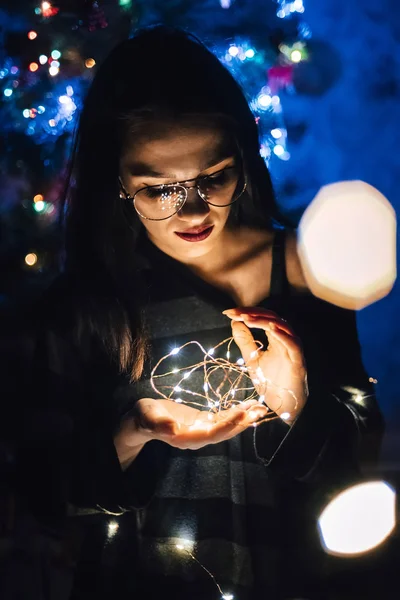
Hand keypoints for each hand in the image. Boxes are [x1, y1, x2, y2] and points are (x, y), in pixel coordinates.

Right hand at [115, 398, 266, 466]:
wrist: (142, 420)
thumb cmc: (143, 417)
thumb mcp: (147, 417)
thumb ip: (159, 424)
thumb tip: (172, 430)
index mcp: (186, 438)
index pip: (212, 434)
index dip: (228, 425)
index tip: (242, 414)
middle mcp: (198, 438)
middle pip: (224, 432)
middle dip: (242, 422)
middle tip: (259, 411)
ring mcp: (202, 431)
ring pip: (226, 427)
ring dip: (243, 418)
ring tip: (259, 408)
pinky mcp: (203, 422)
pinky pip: (223, 419)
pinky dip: (236, 413)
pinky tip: (248, 406)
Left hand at [223, 307, 307, 423]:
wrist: (282, 403)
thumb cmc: (270, 380)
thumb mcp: (252, 358)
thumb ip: (245, 340)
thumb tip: (235, 322)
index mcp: (276, 336)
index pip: (262, 317)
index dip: (247, 312)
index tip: (229, 313)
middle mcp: (286, 338)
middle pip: (272, 317)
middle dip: (252, 313)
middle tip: (235, 313)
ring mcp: (293, 348)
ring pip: (282, 326)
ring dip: (264, 321)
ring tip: (247, 318)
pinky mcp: (298, 360)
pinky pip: (292, 343)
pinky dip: (282, 335)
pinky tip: (270, 329)